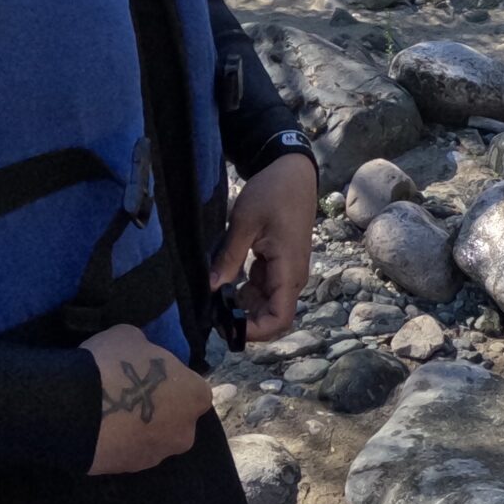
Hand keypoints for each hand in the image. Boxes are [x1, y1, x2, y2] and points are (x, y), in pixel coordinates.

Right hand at [80, 325, 213, 474]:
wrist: (72, 409)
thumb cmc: (111, 366)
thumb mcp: (130, 337)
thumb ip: (146, 349)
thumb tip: (141, 353)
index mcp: (196, 395)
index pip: (190, 389)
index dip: (170, 382)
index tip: (148, 378)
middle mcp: (185, 431)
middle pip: (175, 419)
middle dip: (158, 411)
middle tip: (130, 398)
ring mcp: (157, 455)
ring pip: (152, 439)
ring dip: (138, 430)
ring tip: (109, 416)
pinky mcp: (128, 471)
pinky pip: (127, 454)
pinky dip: (118, 445)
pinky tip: (99, 432)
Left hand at [211, 151, 317, 341]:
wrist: (292, 172)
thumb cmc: (272, 193)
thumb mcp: (245, 223)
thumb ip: (229, 258)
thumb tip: (211, 290)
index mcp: (288, 269)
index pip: (280, 317)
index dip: (256, 331)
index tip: (226, 327)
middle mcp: (293, 275)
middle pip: (273, 315)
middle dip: (245, 321)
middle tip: (213, 314)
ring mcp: (288, 270)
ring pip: (268, 303)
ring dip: (244, 307)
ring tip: (215, 296)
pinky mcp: (281, 264)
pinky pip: (266, 289)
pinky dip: (247, 292)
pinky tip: (226, 280)